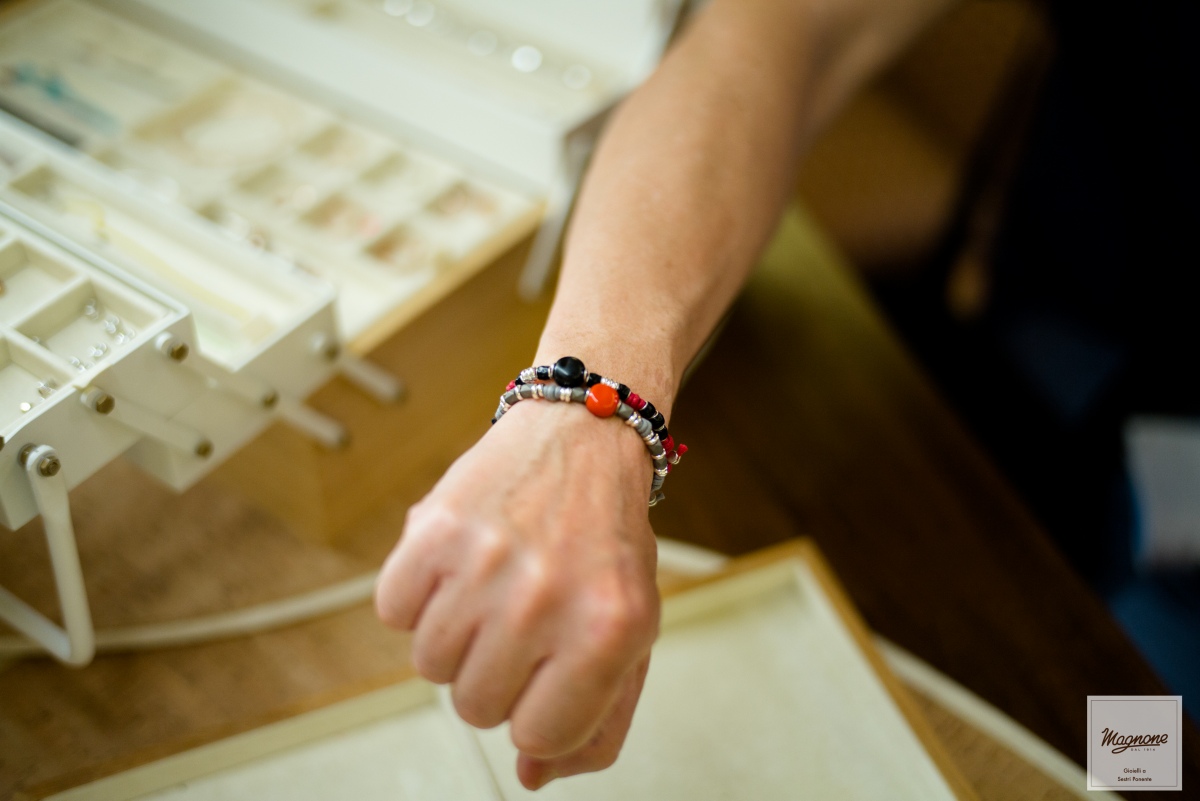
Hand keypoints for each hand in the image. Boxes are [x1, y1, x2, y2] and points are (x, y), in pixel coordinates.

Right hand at [375, 399, 660, 789]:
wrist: (580, 437)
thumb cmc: (605, 539)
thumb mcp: (632, 631)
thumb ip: (598, 720)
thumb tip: (532, 776)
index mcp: (608, 631)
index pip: (539, 735)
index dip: (538, 711)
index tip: (548, 672)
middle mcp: (546, 598)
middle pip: (476, 707)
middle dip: (496, 672)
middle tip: (522, 617)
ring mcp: (486, 562)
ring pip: (429, 666)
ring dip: (456, 636)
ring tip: (493, 586)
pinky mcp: (435, 528)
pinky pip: (392, 612)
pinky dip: (417, 596)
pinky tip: (459, 564)